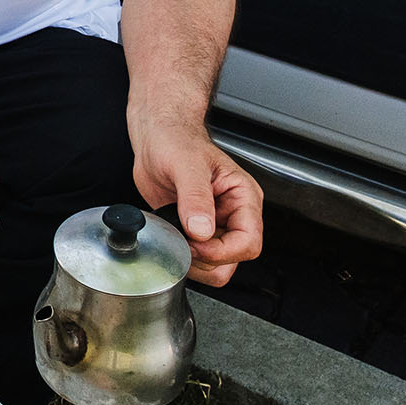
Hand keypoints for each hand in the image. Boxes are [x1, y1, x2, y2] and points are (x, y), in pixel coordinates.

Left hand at [129, 122, 263, 285]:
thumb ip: (195, 197)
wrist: (156, 139)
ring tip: (175, 239)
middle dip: (207, 260)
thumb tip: (202, 229)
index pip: (249, 241)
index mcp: (244, 197)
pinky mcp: (196, 231)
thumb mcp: (186, 164)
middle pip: (235, 259)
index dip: (221, 251)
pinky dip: (183, 257)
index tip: (194, 244)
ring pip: (217, 265)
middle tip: (181, 243)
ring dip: (194, 261)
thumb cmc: (177, 140)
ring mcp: (216, 225)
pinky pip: (198, 259)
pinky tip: (171, 239)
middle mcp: (234, 214)